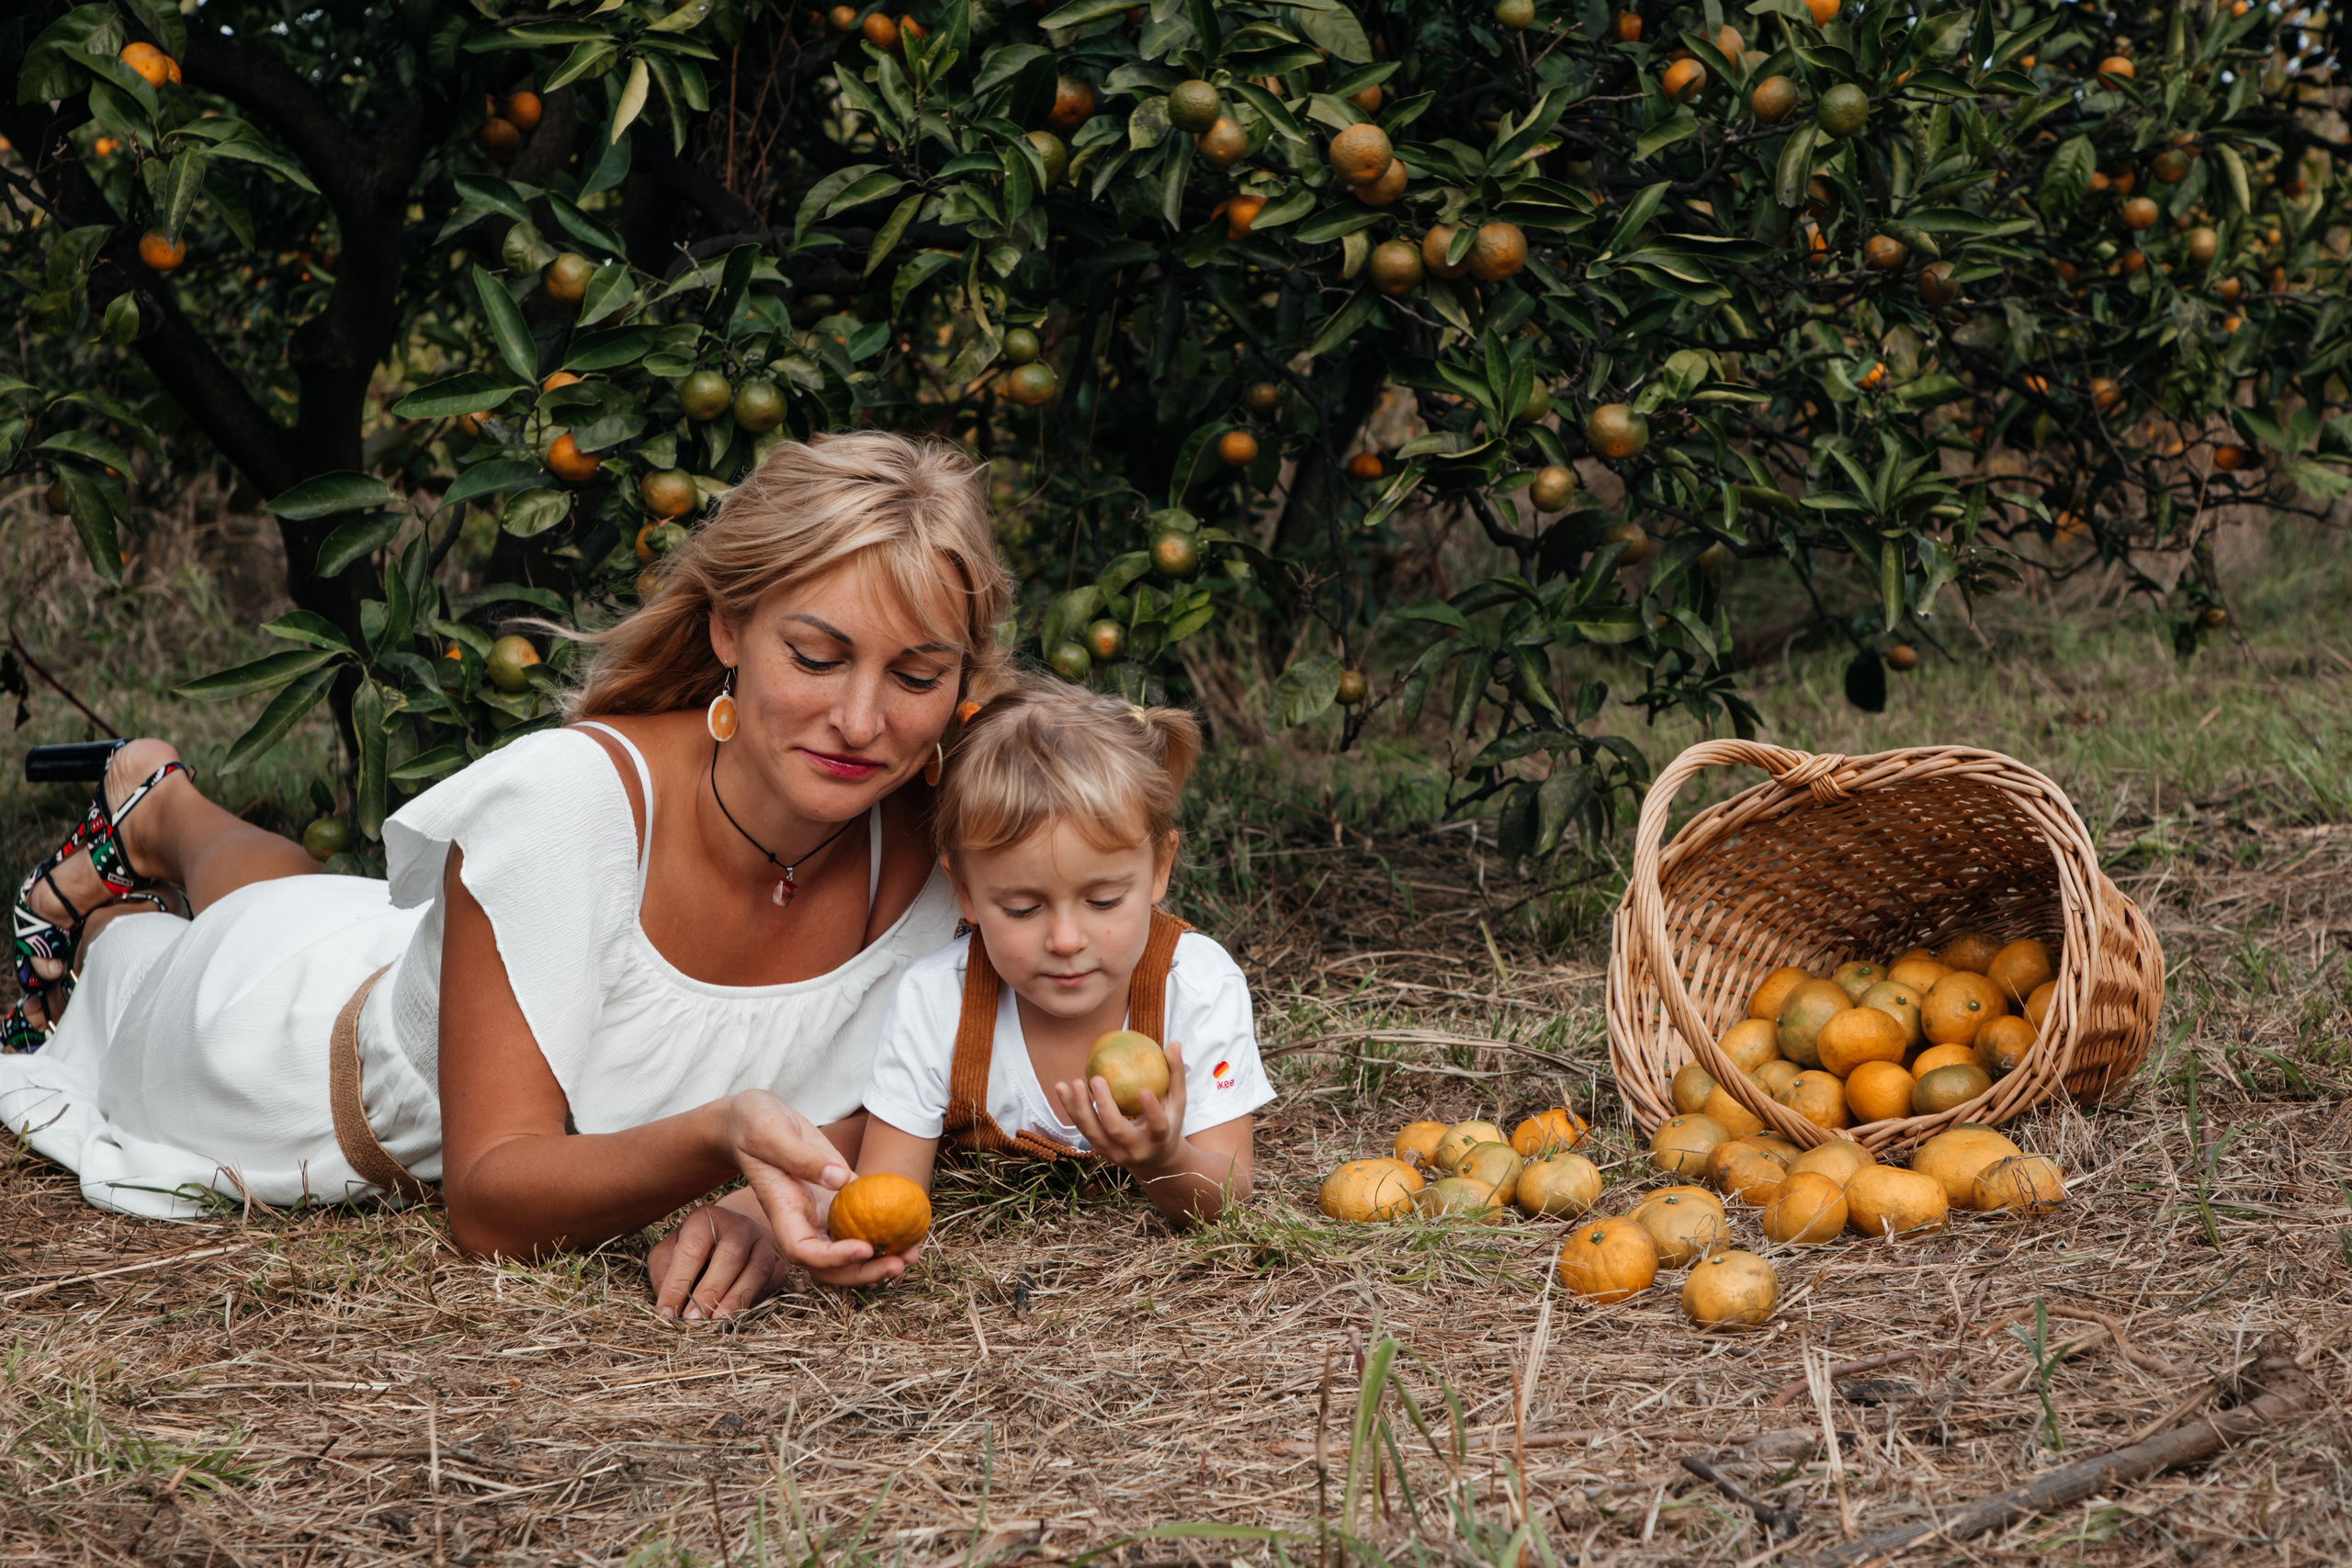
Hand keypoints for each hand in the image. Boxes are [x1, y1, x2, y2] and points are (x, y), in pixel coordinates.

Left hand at [647, 1202, 782, 1320]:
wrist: (734, 1232)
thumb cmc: (695, 1247)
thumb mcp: (670, 1252)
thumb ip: (663, 1275)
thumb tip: (666, 1308)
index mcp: (705, 1219)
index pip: (691, 1250)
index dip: (678, 1283)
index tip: (667, 1313)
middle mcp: (738, 1225)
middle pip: (729, 1256)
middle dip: (709, 1292)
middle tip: (693, 1321)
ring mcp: (763, 1240)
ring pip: (757, 1269)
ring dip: (736, 1299)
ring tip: (716, 1321)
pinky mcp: (779, 1259)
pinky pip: (772, 1281)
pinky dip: (755, 1300)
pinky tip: (738, 1316)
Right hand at [717, 1090, 903, 1283]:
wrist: (752, 1119)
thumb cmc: (752, 1123)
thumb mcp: (768, 1132)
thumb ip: (801, 1157)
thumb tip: (841, 1180)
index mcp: (782, 1209)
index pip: (803, 1251)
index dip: (833, 1258)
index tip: (865, 1248)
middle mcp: (802, 1219)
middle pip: (830, 1266)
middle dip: (863, 1272)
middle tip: (899, 1263)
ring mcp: (821, 1211)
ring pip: (848, 1251)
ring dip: (879, 1260)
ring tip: (912, 1253)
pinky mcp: (838, 1195)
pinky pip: (862, 1222)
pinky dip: (885, 1231)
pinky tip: (912, 1228)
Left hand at [1050, 1039, 1188, 1175]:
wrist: (1155, 1161)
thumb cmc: (1168, 1123)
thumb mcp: (1176, 1104)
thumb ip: (1175, 1075)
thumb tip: (1174, 1043)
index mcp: (1159, 1138)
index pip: (1157, 1126)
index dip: (1151, 1111)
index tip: (1143, 1090)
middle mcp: (1136, 1150)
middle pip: (1116, 1130)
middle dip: (1104, 1106)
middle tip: (1096, 1079)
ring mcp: (1115, 1152)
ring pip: (1093, 1132)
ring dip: (1080, 1108)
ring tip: (1073, 1083)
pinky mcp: (1099, 1149)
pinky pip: (1082, 1128)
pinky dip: (1071, 1109)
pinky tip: (1061, 1088)